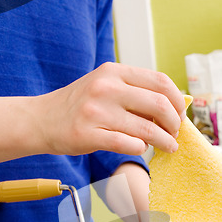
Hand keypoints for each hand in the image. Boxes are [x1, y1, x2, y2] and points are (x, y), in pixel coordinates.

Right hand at [35, 62, 185, 155]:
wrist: (41, 120)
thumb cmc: (80, 106)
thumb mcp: (106, 86)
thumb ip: (135, 91)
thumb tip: (173, 106)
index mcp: (114, 72)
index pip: (161, 82)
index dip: (178, 101)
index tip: (180, 115)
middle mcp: (106, 88)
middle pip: (159, 105)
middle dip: (175, 124)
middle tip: (176, 134)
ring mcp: (96, 112)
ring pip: (147, 130)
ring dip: (164, 142)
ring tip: (169, 147)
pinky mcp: (88, 135)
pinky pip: (128, 145)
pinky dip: (141, 149)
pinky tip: (141, 149)